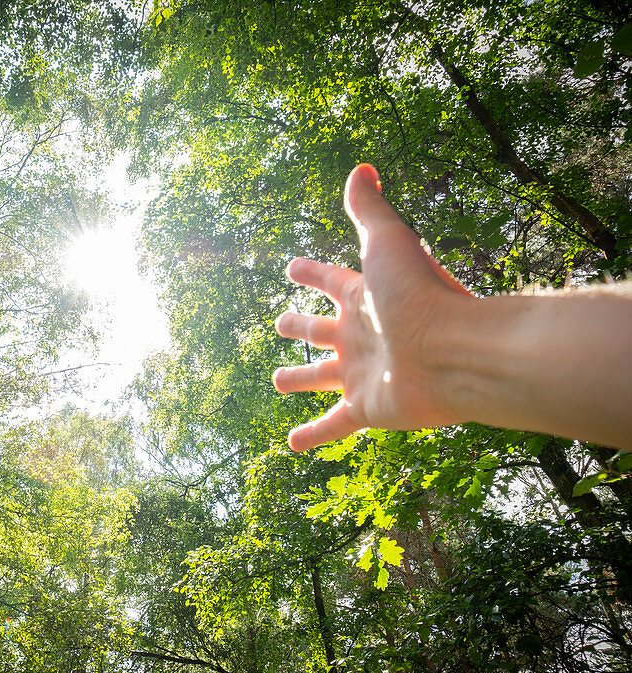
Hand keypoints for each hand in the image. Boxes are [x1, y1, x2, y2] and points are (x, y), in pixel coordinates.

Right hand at [272, 164, 472, 451]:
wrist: (454, 353)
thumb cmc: (421, 295)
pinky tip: (291, 444)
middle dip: (299, 327)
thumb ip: (369, 209)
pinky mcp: (365, 407)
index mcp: (362, 297)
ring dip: (300, 380)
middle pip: (320, 330)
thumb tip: (361, 168)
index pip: (329, 281)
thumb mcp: (387, 244)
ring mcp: (361, 373)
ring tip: (279, 381)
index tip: (291, 267)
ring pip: (320, 377)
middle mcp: (360, 335)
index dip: (310, 273)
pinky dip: (312, 435)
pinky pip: (332, 425)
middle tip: (280, 324)